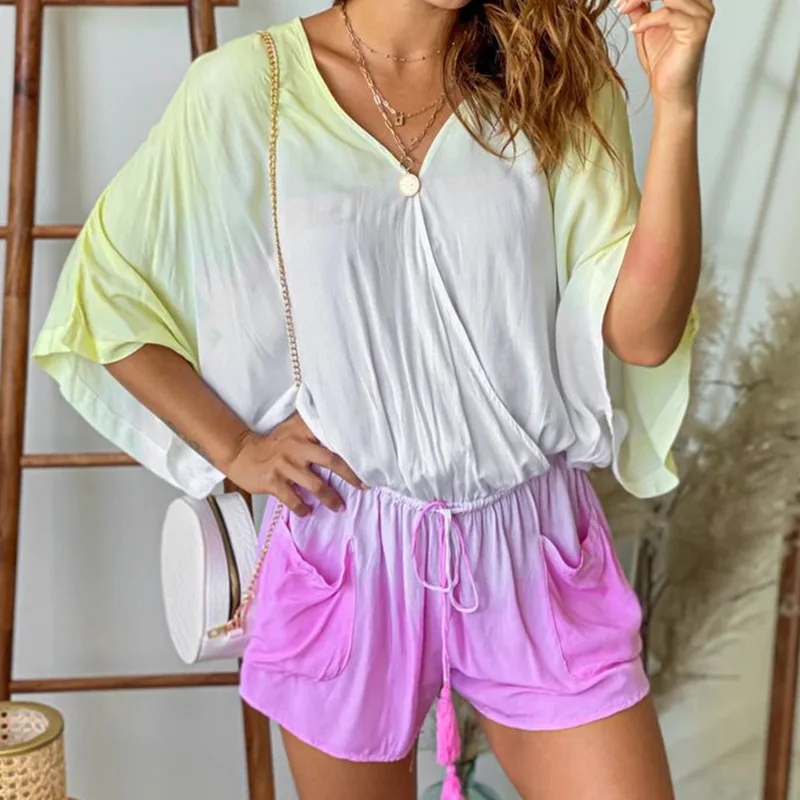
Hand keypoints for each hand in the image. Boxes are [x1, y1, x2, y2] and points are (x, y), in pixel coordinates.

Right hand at [224, 414, 363, 515]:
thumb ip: (313, 432)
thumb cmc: (272, 444)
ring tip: (340, 507)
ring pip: (315, 484)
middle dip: (350, 475)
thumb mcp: (293, 430)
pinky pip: (294, 499)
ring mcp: (284, 464)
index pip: (332, 435)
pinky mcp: (273, 482)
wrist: (241, 452)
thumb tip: (342, 442)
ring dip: (330, 498)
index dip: (351, 447)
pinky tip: (308, 511)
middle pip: (331, 460)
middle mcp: (296, 446)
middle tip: (363, 486)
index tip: (369, 458)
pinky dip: (303, 508)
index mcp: (303, 431)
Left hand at [617, 0, 714, 107]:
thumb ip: (641, 8)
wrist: (668, 89)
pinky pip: (668, 14)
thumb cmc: (661, 62)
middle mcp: (701, 3)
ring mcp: (701, 15)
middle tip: (620, 4)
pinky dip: (647, 20)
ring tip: (624, 11)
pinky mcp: (696, 29)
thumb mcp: (645, 28)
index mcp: (692, 0)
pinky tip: (636, 30)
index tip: (620, 1)